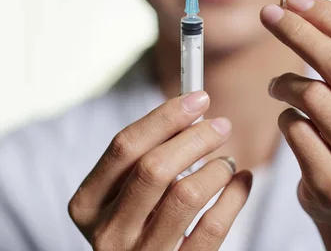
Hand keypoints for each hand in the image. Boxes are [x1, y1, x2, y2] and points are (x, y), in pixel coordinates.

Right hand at [68, 91, 252, 250]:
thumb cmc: (136, 225)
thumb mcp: (124, 195)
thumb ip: (144, 157)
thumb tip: (190, 110)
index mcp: (88, 203)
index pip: (124, 146)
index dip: (164, 117)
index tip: (197, 98)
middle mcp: (108, 232)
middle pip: (154, 167)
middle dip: (194, 138)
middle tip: (221, 125)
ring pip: (185, 195)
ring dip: (216, 168)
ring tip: (227, 161)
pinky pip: (213, 227)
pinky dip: (235, 196)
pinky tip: (241, 181)